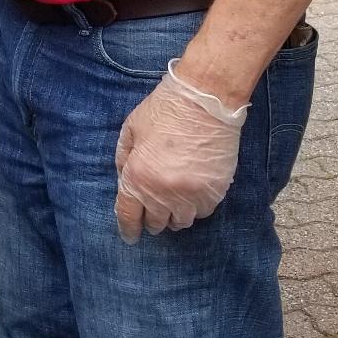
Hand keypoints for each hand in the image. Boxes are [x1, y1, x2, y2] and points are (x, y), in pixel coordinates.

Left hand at [114, 61, 248, 243]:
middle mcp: (163, 193)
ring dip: (173, 216)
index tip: (130, 236)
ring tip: (172, 203)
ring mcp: (191, 196)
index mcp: (138, 177)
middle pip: (156, 223)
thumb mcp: (131, 129)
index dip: (128, 229)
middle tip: (151, 211)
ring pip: (180, 222)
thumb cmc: (163, 110)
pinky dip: (194, 208)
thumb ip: (124, 158)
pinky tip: (191, 194)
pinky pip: (202, 213)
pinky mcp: (214, 193)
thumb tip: (124, 180)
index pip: (128, 216)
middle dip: (151, 219)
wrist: (204, 101)